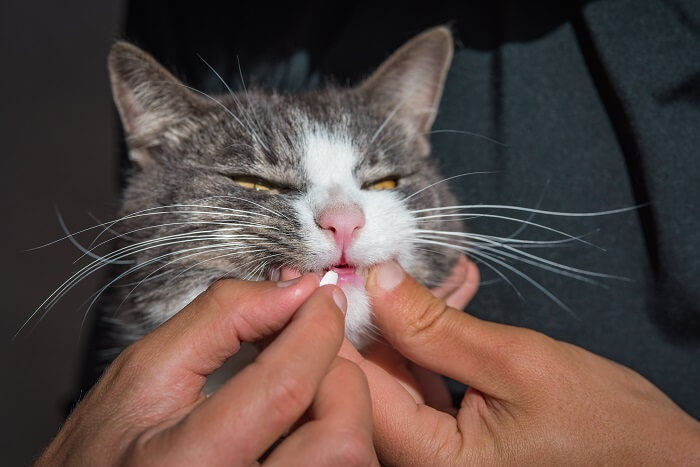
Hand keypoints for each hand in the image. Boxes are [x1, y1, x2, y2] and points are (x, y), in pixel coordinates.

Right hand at [37, 276, 377, 465]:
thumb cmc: (110, 448)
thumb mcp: (146, 370)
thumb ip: (220, 319)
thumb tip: (295, 290)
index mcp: (192, 464)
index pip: (286, 387)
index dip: (316, 328)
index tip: (320, 298)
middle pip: (340, 439)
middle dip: (338, 376)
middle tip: (310, 351)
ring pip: (351, 460)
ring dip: (341, 407)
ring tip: (300, 386)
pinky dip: (334, 433)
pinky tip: (301, 417)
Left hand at [341, 259, 699, 465]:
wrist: (651, 460)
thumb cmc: (601, 424)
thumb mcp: (517, 364)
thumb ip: (436, 328)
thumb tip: (376, 280)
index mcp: (429, 460)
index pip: (356, 387)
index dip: (338, 326)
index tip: (339, 271)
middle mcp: (419, 462)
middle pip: (368, 378)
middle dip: (375, 313)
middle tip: (384, 261)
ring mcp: (431, 451)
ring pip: (394, 373)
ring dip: (410, 319)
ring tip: (439, 274)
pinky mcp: (447, 435)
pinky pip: (421, 379)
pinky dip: (433, 338)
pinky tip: (454, 295)